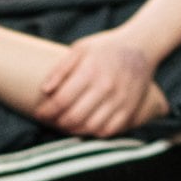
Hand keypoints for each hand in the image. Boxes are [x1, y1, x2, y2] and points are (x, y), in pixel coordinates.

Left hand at [38, 27, 158, 136]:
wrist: (141, 47)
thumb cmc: (105, 47)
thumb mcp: (80, 48)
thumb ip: (61, 69)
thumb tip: (44, 90)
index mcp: (91, 71)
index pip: (62, 100)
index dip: (46, 111)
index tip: (39, 113)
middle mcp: (106, 87)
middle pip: (75, 116)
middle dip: (57, 122)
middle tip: (51, 120)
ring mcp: (120, 100)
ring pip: (91, 127)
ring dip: (74, 130)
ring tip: (65, 125)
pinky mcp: (130, 109)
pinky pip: (109, 130)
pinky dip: (94, 133)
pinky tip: (85, 127)